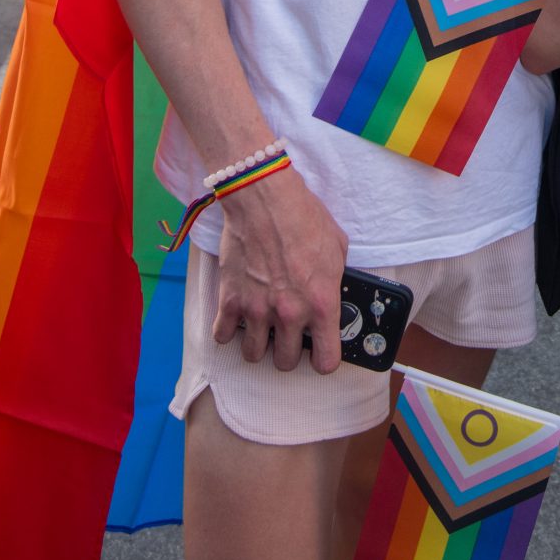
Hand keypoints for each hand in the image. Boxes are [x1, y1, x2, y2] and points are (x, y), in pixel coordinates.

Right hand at [211, 168, 346, 373]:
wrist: (264, 198)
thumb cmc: (303, 216)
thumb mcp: (337, 247)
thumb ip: (335, 279)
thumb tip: (333, 291)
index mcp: (321, 304)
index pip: (327, 360)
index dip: (324, 360)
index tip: (320, 353)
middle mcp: (290, 314)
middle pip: (285, 362)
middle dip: (288, 352)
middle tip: (287, 336)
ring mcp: (257, 310)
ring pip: (253, 355)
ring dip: (258, 345)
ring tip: (261, 328)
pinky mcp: (230, 300)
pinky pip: (222, 336)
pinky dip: (227, 330)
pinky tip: (236, 317)